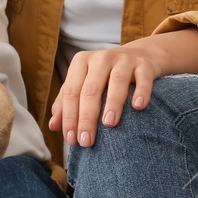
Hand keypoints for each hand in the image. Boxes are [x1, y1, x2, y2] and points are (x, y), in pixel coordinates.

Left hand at [49, 29, 197, 147]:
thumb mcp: (83, 83)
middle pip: (90, 89)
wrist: (139, 56)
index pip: (70, 92)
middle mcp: (100, 58)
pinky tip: (138, 107)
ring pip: (116, 81)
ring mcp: (123, 60)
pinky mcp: (144, 65)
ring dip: (112, 103)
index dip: (69, 117)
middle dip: (86, 117)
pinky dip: (141, 92)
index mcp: (80, 63)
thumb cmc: (105, 76)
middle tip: (86, 141)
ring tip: (109, 124)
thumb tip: (53, 126)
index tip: (71, 139)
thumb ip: (66, 102)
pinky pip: (143, 78)